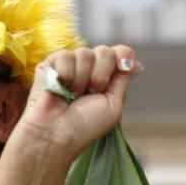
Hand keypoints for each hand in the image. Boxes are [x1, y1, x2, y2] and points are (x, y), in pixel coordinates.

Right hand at [12, 45, 141, 164]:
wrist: (56, 134)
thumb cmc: (85, 126)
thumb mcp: (114, 105)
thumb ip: (123, 80)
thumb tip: (135, 63)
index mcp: (106, 77)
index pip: (119, 52)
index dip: (123, 55)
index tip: (124, 66)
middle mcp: (89, 68)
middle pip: (104, 51)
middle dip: (101, 73)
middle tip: (91, 93)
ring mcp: (70, 65)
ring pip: (84, 53)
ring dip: (82, 79)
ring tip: (72, 95)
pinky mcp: (51, 63)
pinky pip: (65, 56)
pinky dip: (66, 75)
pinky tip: (60, 89)